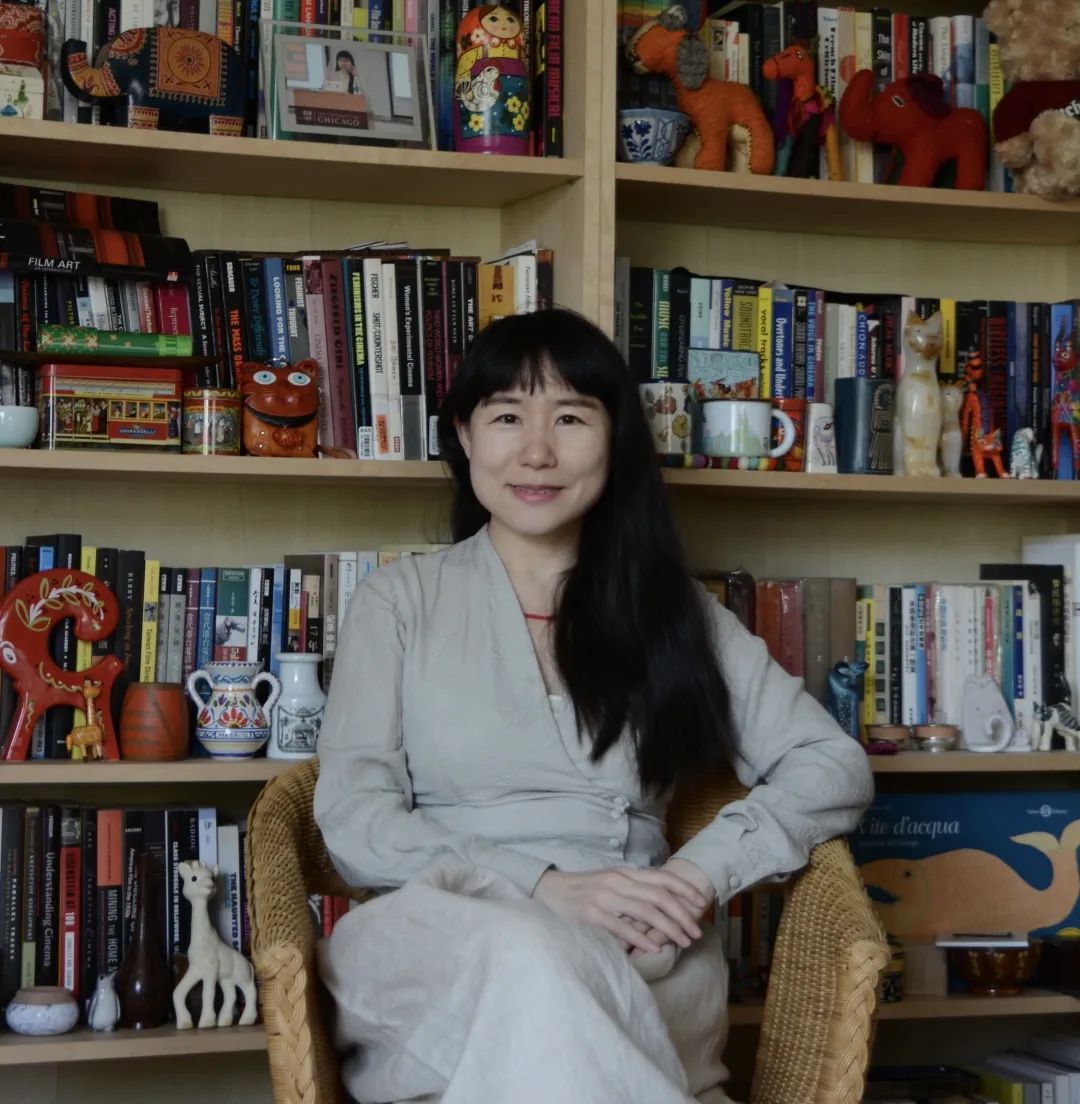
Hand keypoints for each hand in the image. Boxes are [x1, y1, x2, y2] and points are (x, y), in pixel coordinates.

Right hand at [532, 866, 707, 954]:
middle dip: (683, 914)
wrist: (547, 891)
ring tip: (683, 941)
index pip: (662, 878)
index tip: (701, 902)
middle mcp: (617, 882)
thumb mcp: (610, 883)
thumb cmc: (582, 891)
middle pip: (659, 896)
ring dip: (669, 928)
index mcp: (624, 873)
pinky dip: (641, 939)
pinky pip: (622, 927)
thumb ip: (633, 889)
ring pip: (646, 911)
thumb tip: (663, 902)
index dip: (684, 889)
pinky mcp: (592, 915)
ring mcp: (604, 898)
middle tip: (696, 932)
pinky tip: (654, 949)